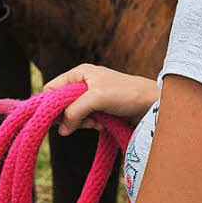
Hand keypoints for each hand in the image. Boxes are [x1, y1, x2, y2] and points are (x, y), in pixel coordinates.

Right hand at [43, 64, 158, 134]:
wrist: (151, 104)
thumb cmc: (125, 93)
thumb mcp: (96, 98)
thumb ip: (75, 111)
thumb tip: (61, 129)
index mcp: (80, 73)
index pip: (53, 88)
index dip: (49, 104)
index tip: (53, 120)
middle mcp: (84, 83)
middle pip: (62, 103)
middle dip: (68, 116)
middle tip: (79, 123)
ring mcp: (92, 97)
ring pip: (74, 114)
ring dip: (81, 122)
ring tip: (95, 123)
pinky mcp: (100, 110)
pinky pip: (86, 120)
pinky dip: (90, 125)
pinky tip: (101, 125)